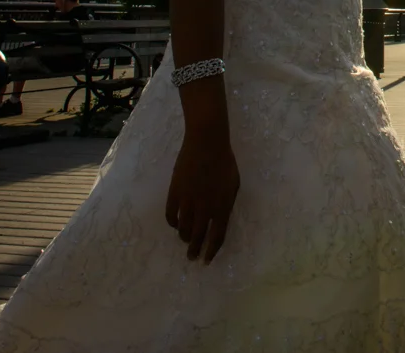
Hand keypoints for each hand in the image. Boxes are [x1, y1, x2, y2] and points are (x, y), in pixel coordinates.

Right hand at [165, 131, 240, 262]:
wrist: (206, 144)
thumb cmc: (225, 162)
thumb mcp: (234, 185)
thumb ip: (227, 204)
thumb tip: (220, 219)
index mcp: (222, 207)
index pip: (217, 237)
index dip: (211, 251)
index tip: (207, 261)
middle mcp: (204, 209)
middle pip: (198, 237)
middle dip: (195, 250)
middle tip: (192, 258)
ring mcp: (188, 202)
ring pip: (183, 229)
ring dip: (184, 238)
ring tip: (185, 241)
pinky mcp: (174, 194)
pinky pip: (171, 216)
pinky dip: (173, 224)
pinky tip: (176, 225)